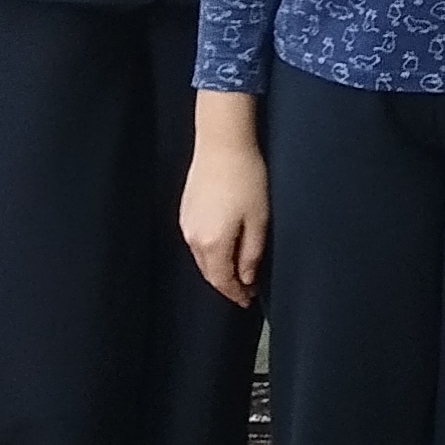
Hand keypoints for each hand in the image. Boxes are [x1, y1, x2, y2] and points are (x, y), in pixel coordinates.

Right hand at [177, 105, 268, 309]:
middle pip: (209, 272)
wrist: (222, 144)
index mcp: (213, 243)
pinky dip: (210, 251)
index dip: (235, 294)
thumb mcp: (259, 219)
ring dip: (218, 267)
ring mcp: (186, 223)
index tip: (248, 301)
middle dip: (226, 283)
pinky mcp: (185, 210)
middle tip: (245, 290)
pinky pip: (197, 241)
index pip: (222, 281)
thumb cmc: (246, 179)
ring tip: (237, 270)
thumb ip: (252, 253)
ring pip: (201, 257)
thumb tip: (246, 278)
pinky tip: (224, 246)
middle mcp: (193, 238)